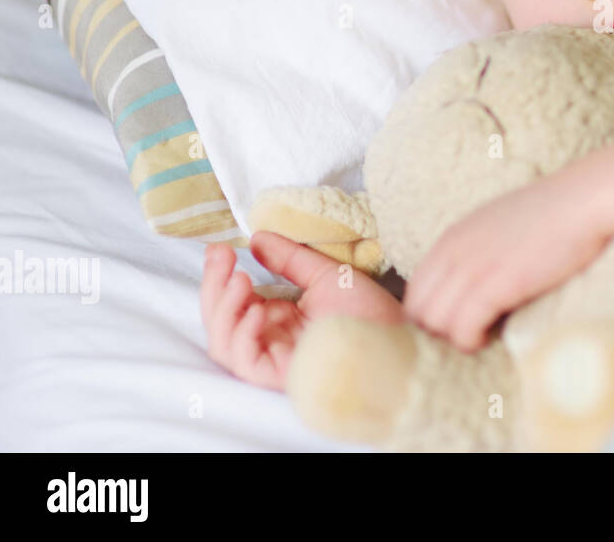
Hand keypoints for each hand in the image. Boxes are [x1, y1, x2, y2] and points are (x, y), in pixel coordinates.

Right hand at [201, 232, 403, 390]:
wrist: (400, 338)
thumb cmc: (370, 312)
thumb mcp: (326, 275)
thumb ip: (291, 259)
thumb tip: (257, 238)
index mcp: (278, 319)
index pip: (233, 302)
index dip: (219, 275)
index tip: (220, 247)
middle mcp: (271, 341)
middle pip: (220, 323)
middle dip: (213, 287)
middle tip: (221, 255)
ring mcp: (275, 360)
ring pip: (224, 345)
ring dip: (224, 309)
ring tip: (240, 279)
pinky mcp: (283, 376)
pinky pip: (247, 363)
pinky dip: (244, 336)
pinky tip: (259, 311)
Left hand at [403, 172, 607, 352]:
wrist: (582, 203)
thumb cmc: (551, 215)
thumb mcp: (498, 225)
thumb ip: (477, 248)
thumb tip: (473, 279)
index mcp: (452, 238)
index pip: (415, 289)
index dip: (433, 311)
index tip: (459, 319)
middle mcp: (453, 252)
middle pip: (418, 310)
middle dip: (439, 328)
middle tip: (471, 330)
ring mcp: (472, 269)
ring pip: (435, 323)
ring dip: (455, 337)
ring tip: (482, 333)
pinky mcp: (495, 286)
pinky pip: (462, 329)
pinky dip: (471, 341)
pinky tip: (489, 336)